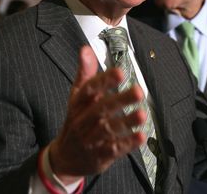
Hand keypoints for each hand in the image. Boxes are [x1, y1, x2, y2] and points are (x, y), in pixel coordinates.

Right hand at [49, 45, 146, 183]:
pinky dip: (127, 143)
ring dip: (126, 122)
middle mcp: (83, 120)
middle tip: (138, 91)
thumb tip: (86, 49)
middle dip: (120, 100)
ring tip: (142, 114)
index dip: (104, 80)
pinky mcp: (101, 155)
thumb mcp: (77, 96)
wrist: (65, 157)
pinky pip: (114, 149)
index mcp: (78, 103)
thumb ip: (85, 73)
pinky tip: (141, 136)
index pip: (89, 90)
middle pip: (101, 109)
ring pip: (109, 129)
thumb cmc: (75, 120)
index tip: (119, 72)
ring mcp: (92, 139)